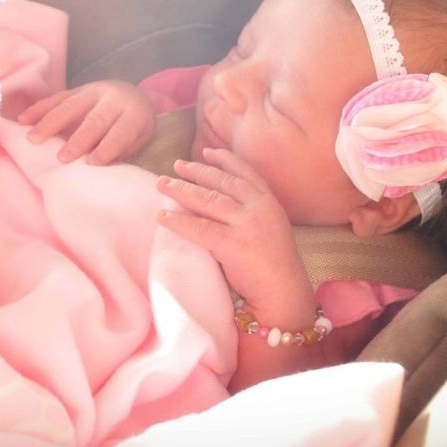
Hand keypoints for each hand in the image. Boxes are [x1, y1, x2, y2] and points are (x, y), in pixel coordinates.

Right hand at [17, 80, 155, 164]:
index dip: (106, 147)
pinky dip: (39, 109)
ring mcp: (93, 91)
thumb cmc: (133, 128)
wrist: (133, 97)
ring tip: (33, 139)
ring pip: (70, 106)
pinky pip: (56, 98)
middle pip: (95, 119)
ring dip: (50, 123)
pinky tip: (23, 120)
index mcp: (133, 114)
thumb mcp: (137, 140)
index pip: (120, 132)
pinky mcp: (76, 90)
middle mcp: (113, 99)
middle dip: (77, 139)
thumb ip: (118, 151)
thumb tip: (95, 170)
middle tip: (61, 157)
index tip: (91, 163)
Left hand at [155, 148, 313, 320]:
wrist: (284, 293)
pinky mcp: (233, 245)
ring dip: (182, 190)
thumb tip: (215, 201)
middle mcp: (259, 208)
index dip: (224, 160)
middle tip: (174, 166)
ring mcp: (247, 225)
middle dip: (196, 172)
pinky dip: (178, 221)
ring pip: (208, 200)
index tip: (205, 152)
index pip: (245, 173)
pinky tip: (162, 217)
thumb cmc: (274, 266)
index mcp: (269, 202)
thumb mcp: (269, 228)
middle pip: (221, 183)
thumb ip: (250, 213)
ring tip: (161, 185)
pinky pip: (199, 228)